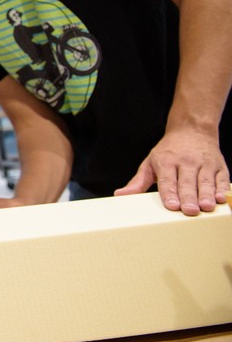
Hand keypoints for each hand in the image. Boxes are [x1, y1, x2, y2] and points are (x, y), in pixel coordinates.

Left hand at [114, 127, 228, 214]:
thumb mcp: (150, 163)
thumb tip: (120, 194)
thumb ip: (138, 182)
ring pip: (205, 181)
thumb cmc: (169, 151)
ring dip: (207, 195)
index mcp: (166, 161)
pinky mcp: (219, 167)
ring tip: (206, 207)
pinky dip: (223, 189)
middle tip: (190, 211)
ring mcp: (204, 164)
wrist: (192, 130)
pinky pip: (222, 179)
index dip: (170, 193)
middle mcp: (186, 162)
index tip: (172, 206)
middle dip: (188, 197)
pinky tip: (222, 198)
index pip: (167, 180)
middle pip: (187, 182)